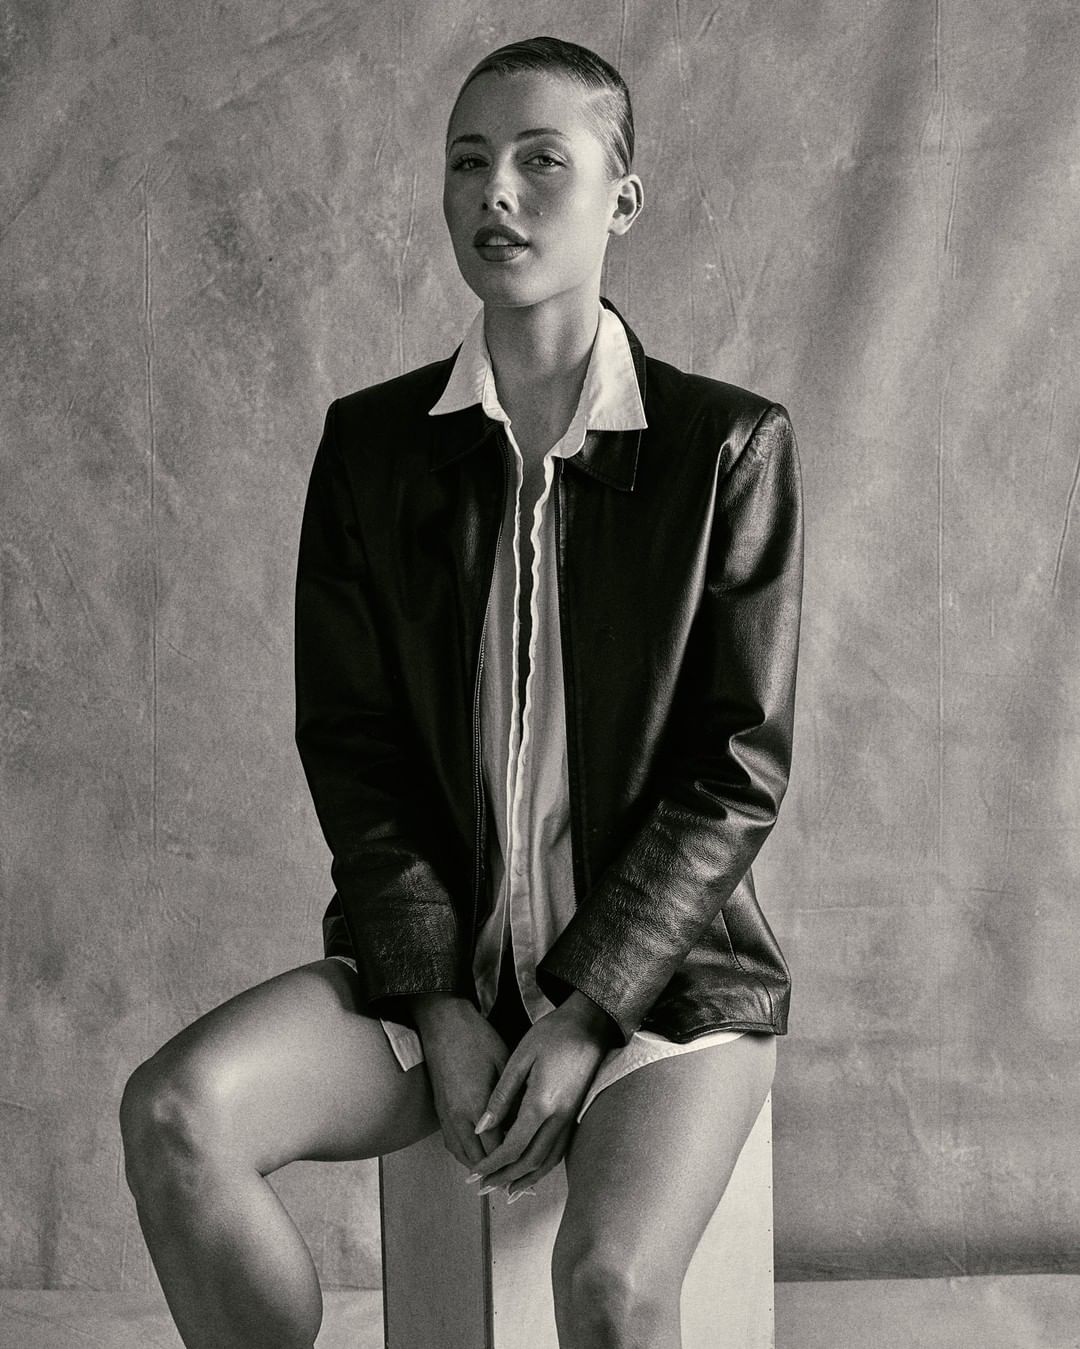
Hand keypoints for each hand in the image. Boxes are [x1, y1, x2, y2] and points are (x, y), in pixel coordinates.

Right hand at [409, 995, 511, 1169]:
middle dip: (498, 1170)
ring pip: (462, 1155)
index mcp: (475, 1105)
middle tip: (519, 1174)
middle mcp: (457, 1117)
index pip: (498, 1147)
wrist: (443, 1023)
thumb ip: (514, 1097)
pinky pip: (452, 1144)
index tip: (531, 1164)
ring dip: (481, 1165)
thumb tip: (528, 1120)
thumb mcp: (504, 1064)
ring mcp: (445, 1116)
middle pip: (478, 1159)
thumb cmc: (477, 1039)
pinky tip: (480, 1151)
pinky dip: (466, 1153)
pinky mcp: (439, 1112)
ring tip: (501, 1169)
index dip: (514, 1159)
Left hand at [464, 992, 618, 1199]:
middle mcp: (559, 1118)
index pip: (512, 1147)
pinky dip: (542, 1167)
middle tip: (482, 1188)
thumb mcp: (519, 1058)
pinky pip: (558, 1151)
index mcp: (541, 1104)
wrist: (590, 1024)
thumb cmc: (552, 1035)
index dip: (491, 1164)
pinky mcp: (576, 1115)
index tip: (474, 1173)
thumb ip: (500, 1096)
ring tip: (504, 1189)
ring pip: (547, 1162)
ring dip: (524, 1179)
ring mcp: (571, 1119)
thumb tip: (481, 1128)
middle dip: (504, 1178)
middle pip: (529, 1162)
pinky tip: (531, 1171)